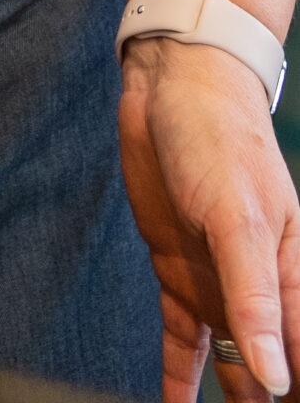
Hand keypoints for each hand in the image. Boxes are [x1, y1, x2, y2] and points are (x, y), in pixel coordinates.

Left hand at [120, 37, 299, 402]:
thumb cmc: (220, 140)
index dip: (299, 395)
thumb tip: (276, 380)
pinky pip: (182, 341)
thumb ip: (255, 298)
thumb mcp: (239, 217)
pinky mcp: (177, 275)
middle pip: (274, 374)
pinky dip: (179, 379)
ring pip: (232, 367)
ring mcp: (217, 286)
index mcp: (291, 281)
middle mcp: (259, 293)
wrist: (172, 86)